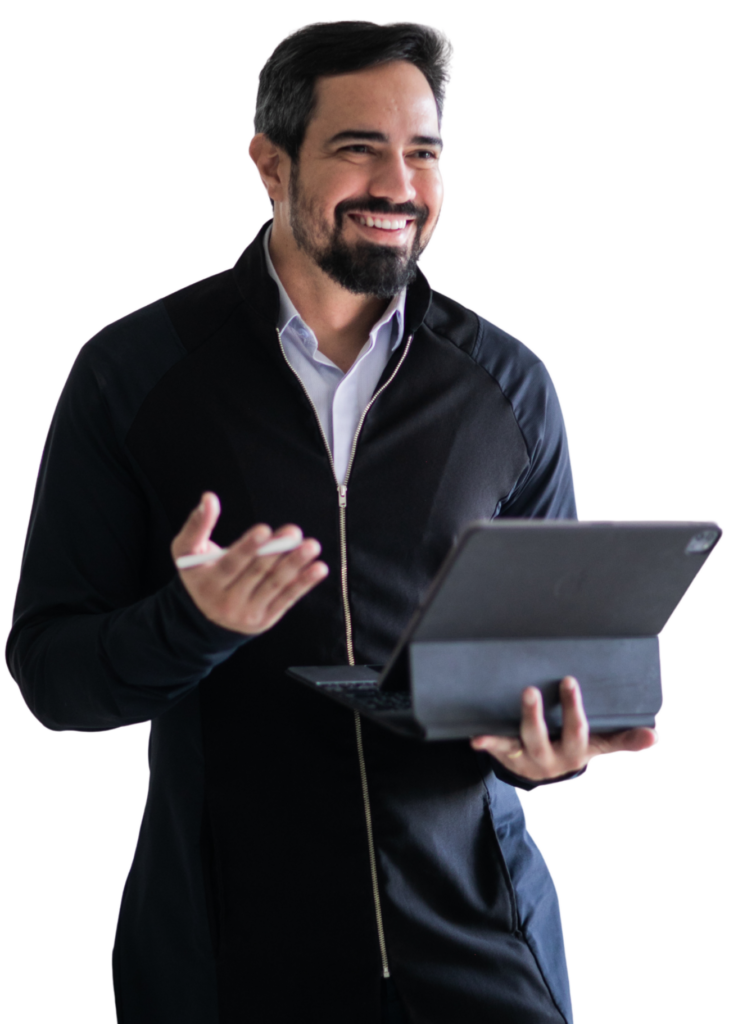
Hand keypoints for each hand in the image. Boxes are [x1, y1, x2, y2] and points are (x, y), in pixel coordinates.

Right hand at [171, 492, 328, 634]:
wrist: (207, 616)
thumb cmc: (199, 572)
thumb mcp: (187, 551)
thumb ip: (197, 525)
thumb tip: (209, 498)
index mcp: (207, 583)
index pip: (230, 564)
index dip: (248, 547)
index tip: (264, 529)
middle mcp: (226, 602)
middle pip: (256, 573)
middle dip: (277, 551)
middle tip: (294, 532)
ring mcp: (247, 613)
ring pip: (275, 585)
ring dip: (295, 565)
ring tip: (311, 546)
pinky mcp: (265, 619)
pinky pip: (287, 599)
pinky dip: (304, 583)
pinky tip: (318, 568)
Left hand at [470, 677, 660, 781]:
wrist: (543, 771)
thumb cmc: (574, 747)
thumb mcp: (599, 745)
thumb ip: (624, 739)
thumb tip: (655, 737)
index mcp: (575, 751)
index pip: (580, 731)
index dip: (577, 711)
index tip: (573, 684)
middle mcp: (551, 757)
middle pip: (550, 736)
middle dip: (552, 712)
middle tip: (558, 683)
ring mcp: (528, 756)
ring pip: (524, 739)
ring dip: (526, 718)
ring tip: (528, 694)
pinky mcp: (508, 753)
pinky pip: (498, 747)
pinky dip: (488, 742)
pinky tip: (477, 737)